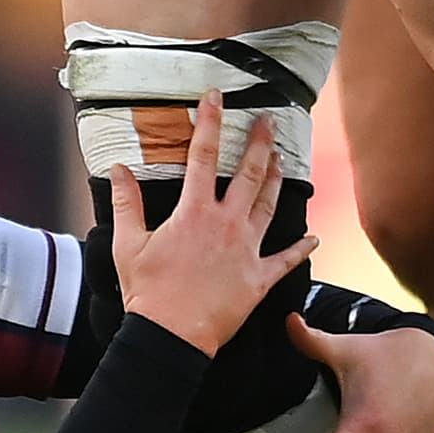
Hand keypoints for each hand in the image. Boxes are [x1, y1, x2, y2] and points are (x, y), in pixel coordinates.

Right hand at [103, 113, 308, 353]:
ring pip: (270, 206)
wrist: (171, 336)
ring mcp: (247, 250)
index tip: (216, 97)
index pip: (203, 156)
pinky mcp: (259, 279)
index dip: (210, 122)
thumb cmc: (148, 292)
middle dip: (259, 143)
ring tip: (283, 159)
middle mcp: (226, 224)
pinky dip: (301, 248)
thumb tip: (118, 168)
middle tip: (269, 121)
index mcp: (195, 213)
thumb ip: (126, 203)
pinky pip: (285, 260)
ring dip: (277, 180)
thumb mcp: (128, 245)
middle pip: (248, 174)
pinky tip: (314, 237)